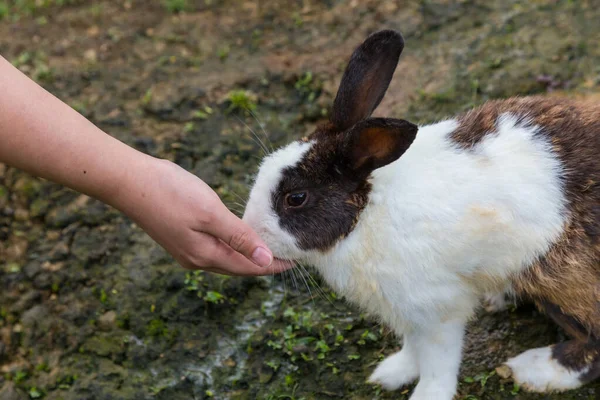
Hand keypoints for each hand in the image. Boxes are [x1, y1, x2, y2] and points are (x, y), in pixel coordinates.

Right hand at [116, 157, 292, 275]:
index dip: (273, 265)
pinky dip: (231, 246)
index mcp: (206, 255)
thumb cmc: (170, 193)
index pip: (249, 267)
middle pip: (238, 267)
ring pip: (226, 258)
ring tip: (268, 249)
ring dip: (247, 256)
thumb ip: (239, 238)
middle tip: (287, 256)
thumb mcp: (211, 213)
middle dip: (263, 263)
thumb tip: (265, 260)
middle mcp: (196, 259)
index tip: (295, 262)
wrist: (129, 181)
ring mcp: (186, 250)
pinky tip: (238, 238)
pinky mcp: (180, 238)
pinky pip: (214, 249)